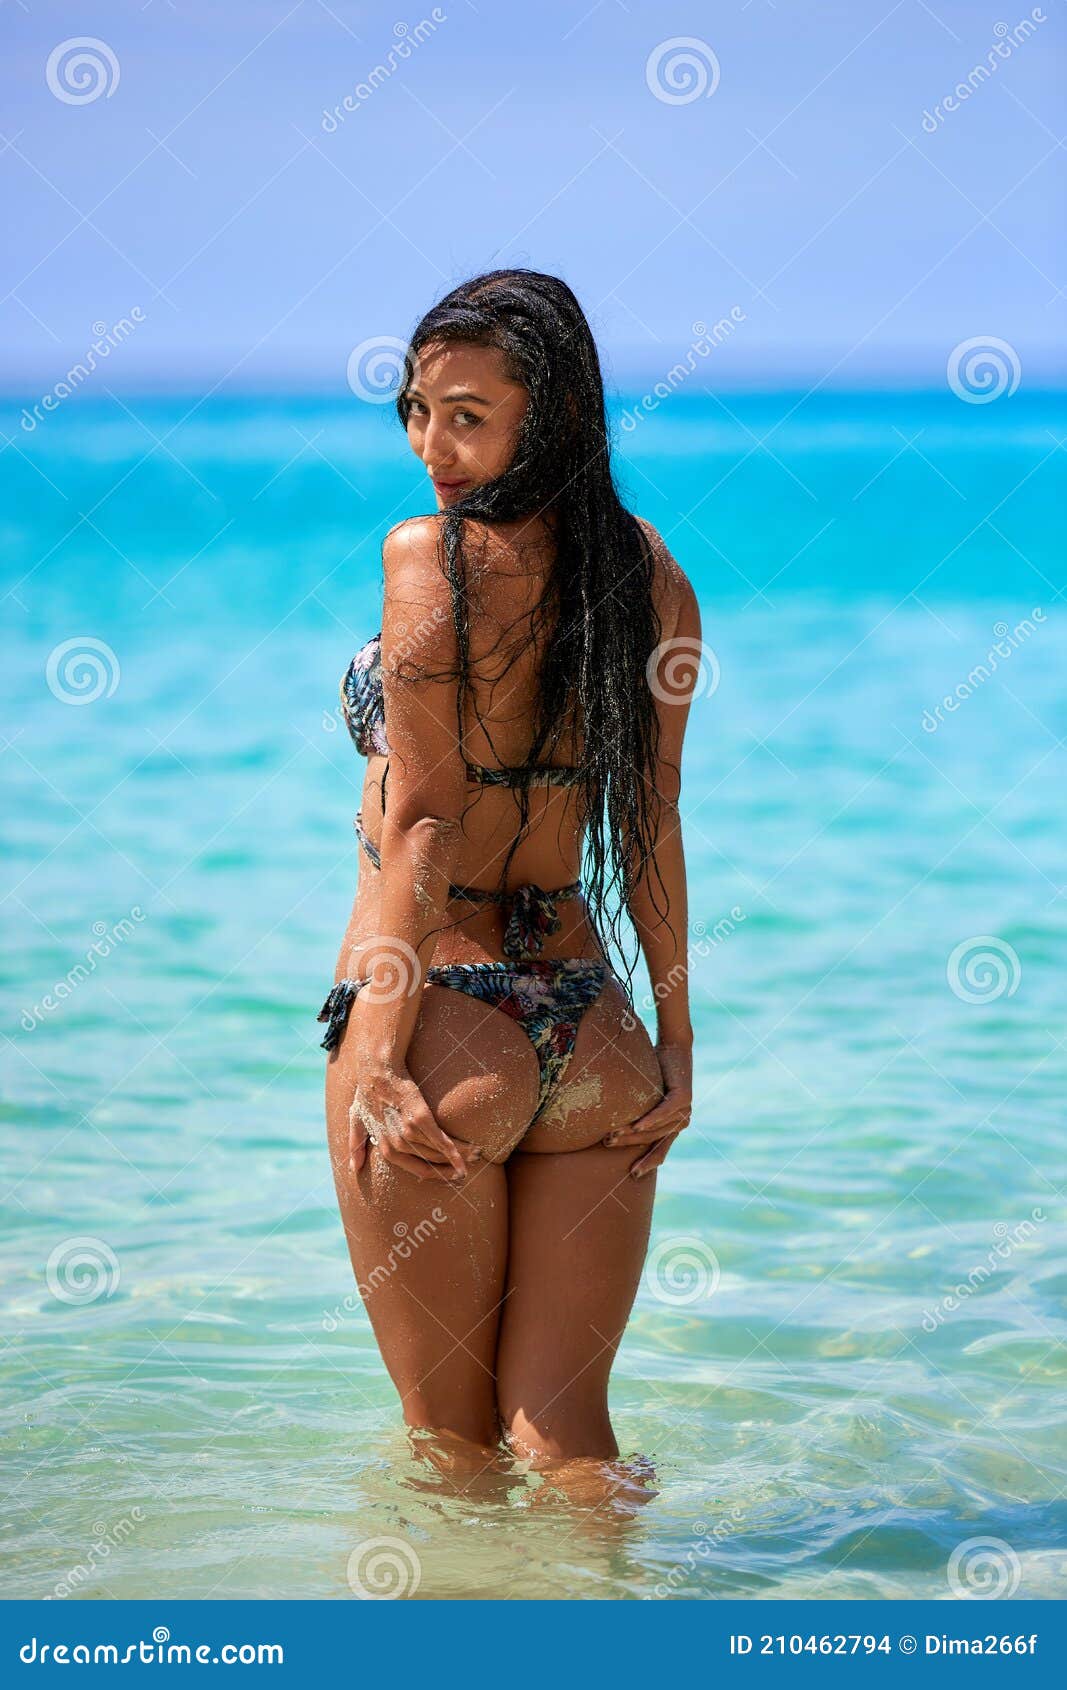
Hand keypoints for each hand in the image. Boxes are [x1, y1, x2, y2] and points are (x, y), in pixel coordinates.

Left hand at [348, 1061, 478, 1183]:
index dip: (437, 1175)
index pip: (417, 1170)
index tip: (451, 1175)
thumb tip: (354, 1169)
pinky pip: (442, 1140)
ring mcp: (409, 1132)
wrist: (378, 1070)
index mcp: (386, 1149)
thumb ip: (356, 1146)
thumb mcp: (356, 1121)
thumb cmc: (367, 1094)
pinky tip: (469, 1154)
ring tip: (477, 1155)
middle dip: (452, 1168)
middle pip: (432, 1163)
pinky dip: (456, 1150)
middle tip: (469, 1167)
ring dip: (461, 1156)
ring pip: (440, 1152)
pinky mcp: (421, 1118)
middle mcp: (398, 1145)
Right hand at [602, 1041, 692, 1178]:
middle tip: (607, 1144)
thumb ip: (636, 1114)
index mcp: (673, 1126)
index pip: (661, 1151)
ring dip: (634, 1133)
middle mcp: (681, 1122)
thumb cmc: (655, 1071)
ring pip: (656, 1128)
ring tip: (613, 1134)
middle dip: (630, 1144)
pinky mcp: (684, 1098)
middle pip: (654, 1140)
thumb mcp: (644, 1098)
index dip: (648, 1163)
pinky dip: (650, 1120)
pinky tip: (636, 1125)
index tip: (633, 1175)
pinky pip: (665, 1112)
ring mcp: (685, 1110)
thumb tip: (608, 1127)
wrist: (674, 1046)